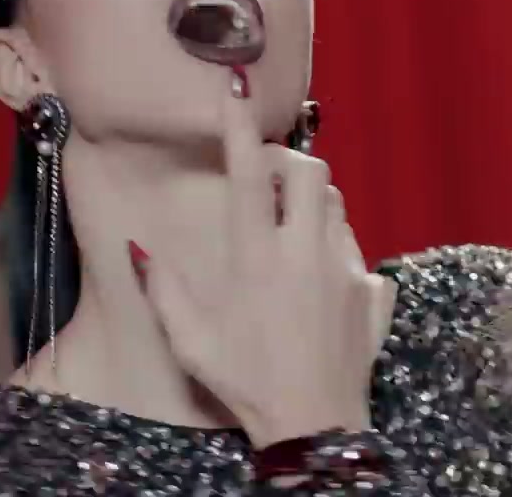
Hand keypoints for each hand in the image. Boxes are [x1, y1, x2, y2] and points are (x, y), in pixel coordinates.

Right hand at [144, 77, 394, 447]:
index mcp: (256, 259)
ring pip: (336, 205)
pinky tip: (318, 278)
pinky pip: (355, 249)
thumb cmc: (246, 382)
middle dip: (287, 162)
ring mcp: (345, 269)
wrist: (315, 426)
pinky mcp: (372, 292)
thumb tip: (139, 245)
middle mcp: (305, 253)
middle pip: (309, 171)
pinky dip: (335, 247)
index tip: (235, 86)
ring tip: (288, 228)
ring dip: (311, 202)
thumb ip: (164, 289)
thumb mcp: (192, 342)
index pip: (246, 175)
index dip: (239, 127)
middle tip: (265, 181)